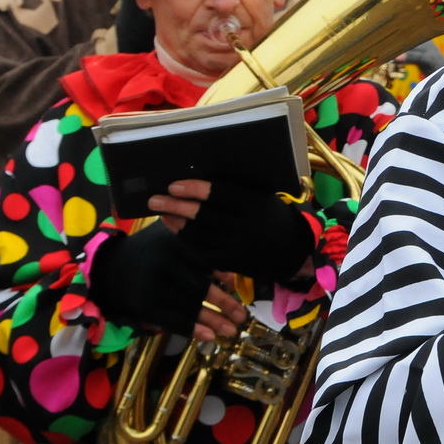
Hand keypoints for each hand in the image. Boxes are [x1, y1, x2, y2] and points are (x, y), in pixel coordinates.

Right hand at [86, 224, 245, 339]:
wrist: (107, 267)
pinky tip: (210, 337)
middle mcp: (164, 263)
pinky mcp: (144, 305)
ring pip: (190, 306)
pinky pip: (174, 320)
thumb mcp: (169, 237)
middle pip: (201, 287)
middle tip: (243, 316)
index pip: (206, 261)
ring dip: (214, 321)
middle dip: (225, 304)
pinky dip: (193, 329)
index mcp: (174, 243)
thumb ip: (197, 247)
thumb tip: (231, 273)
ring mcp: (153, 286)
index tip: (238, 288)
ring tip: (231, 331)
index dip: (225, 276)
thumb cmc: (148, 251)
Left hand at [149, 180, 314, 282]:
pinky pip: (199, 249)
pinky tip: (174, 227)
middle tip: (155, 199)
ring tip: (161, 211)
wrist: (289, 250)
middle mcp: (245, 228)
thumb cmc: (269, 215)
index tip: (174, 185)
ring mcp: (236, 248)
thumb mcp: (261, 198)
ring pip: (197, 234)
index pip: (219, 195)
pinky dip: (184, 237)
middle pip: (203, 215)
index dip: (194, 189)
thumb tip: (195, 180)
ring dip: (175, 221)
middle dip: (175, 206)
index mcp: (255, 205)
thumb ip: (235, 191)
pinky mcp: (228, 262)